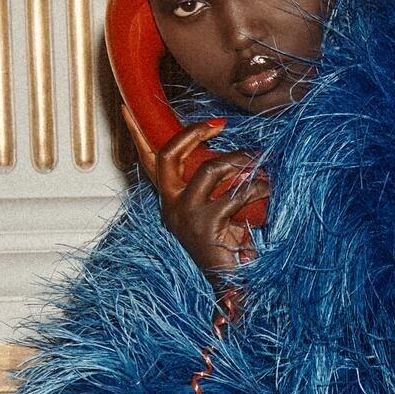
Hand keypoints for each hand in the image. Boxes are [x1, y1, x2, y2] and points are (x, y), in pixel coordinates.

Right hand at [122, 107, 268, 281]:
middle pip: (169, 156)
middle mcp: (172, 207)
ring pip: (209, 170)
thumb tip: (230, 158)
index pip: (148, 164)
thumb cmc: (228, 248)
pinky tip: (267, 189)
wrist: (232, 283)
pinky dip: (255, 187)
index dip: (138, 136)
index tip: (127, 110)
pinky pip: (234, 194)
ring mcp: (187, 216)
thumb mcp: (216, 212)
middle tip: (219, 123)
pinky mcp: (207, 224)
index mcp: (170, 202)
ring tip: (256, 161)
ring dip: (237, 161)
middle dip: (193, 133)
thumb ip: (213, 187)